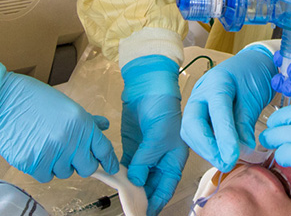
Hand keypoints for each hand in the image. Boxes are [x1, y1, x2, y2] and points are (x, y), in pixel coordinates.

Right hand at [0, 54, 117, 182]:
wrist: (1, 101)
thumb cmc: (33, 99)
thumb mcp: (65, 105)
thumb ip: (86, 120)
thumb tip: (103, 126)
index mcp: (81, 124)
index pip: (103, 150)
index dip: (108, 161)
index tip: (111, 167)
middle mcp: (70, 141)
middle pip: (87, 168)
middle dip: (81, 163)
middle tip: (70, 154)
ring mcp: (52, 154)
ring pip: (65, 172)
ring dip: (59, 164)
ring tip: (46, 145)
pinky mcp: (33, 164)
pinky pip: (46, 176)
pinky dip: (42, 168)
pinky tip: (36, 151)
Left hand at [120, 55, 187, 215]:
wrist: (149, 87)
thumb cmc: (162, 109)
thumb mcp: (157, 137)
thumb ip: (146, 161)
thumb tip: (137, 182)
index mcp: (175, 159)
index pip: (166, 188)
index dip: (156, 202)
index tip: (145, 214)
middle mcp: (162, 160)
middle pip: (152, 186)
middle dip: (142, 198)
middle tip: (130, 209)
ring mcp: (147, 154)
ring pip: (139, 178)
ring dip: (131, 188)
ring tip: (122, 200)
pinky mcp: (133, 147)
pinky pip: (128, 167)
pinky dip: (122, 175)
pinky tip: (116, 183)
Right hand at [181, 45, 276, 171]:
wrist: (250, 64)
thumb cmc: (253, 76)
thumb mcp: (254, 97)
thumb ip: (246, 122)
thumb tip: (243, 150)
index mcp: (218, 82)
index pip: (217, 111)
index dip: (224, 136)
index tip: (233, 156)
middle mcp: (201, 93)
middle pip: (192, 124)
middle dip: (207, 148)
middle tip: (226, 163)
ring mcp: (197, 103)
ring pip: (190, 131)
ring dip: (206, 150)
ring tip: (226, 161)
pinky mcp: (198, 114)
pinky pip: (196, 133)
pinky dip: (207, 147)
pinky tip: (221, 154)